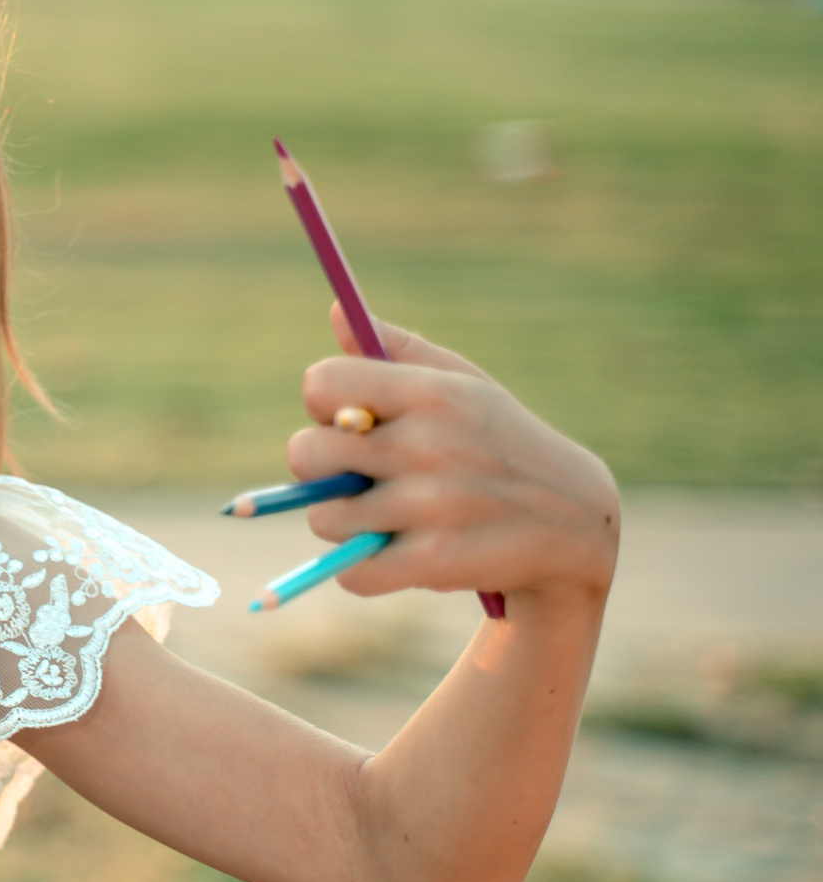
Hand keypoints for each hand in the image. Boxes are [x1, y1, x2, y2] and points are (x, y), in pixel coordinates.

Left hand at [286, 304, 617, 609]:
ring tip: (382, 515)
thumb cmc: (501, 442)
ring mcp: (432, 506)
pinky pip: (352, 571)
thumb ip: (394, 350)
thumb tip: (335, 311)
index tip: (349, 420)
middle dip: (322, 468)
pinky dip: (361, 568)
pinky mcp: (435, 561)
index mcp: (431, 393)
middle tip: (358, 474)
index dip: (322, 405)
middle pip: (305, 454)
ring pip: (323, 518)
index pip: (322, 383)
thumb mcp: (462, 382)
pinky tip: (391, 551)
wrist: (577, 521)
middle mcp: (428, 445)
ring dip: (343, 522)